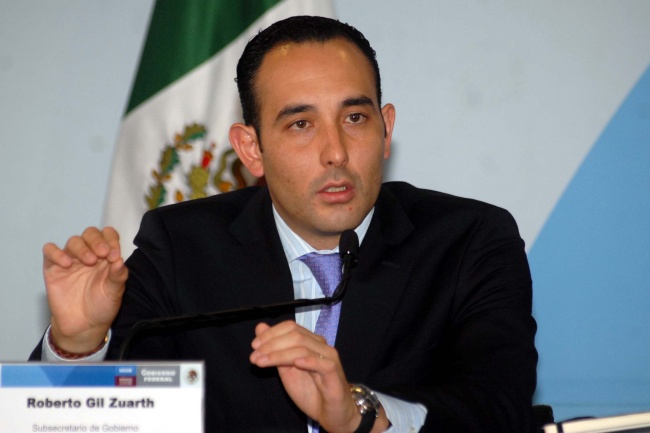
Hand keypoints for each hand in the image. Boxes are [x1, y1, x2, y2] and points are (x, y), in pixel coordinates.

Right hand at [43, 226, 127, 353]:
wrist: (84, 325)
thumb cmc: (102, 305)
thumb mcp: (115, 292)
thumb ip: (118, 275)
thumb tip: (119, 260)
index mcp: (106, 256)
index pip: (108, 235)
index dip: (111, 240)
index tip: (114, 254)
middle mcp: (89, 254)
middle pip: (90, 234)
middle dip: (97, 241)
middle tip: (103, 254)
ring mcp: (70, 260)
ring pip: (73, 241)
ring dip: (82, 248)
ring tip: (89, 262)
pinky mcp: (53, 268)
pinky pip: (50, 251)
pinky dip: (57, 253)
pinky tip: (67, 264)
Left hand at [250, 321, 388, 432]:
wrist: (331, 413)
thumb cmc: (311, 391)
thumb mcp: (287, 369)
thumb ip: (275, 349)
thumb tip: (260, 328)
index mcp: (310, 341)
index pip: (290, 327)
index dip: (271, 334)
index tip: (254, 346)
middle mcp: (320, 345)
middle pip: (295, 335)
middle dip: (271, 344)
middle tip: (255, 356)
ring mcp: (328, 358)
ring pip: (303, 348)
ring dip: (279, 354)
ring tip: (262, 362)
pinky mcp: (334, 372)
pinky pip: (321, 363)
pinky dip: (307, 361)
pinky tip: (295, 363)